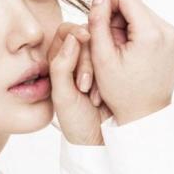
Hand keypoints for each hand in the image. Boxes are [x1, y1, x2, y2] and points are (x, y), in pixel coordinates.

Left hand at [48, 22, 112, 144]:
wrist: (97, 140)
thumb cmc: (75, 120)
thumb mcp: (63, 95)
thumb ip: (62, 66)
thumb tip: (73, 37)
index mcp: (57, 60)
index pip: (66, 33)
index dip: (76, 33)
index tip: (85, 38)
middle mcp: (75, 59)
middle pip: (87, 40)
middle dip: (88, 60)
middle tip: (85, 85)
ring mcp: (96, 66)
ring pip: (103, 50)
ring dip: (100, 70)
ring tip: (93, 95)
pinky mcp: (112, 74)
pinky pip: (116, 63)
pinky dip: (110, 76)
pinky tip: (104, 95)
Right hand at [87, 0, 173, 124]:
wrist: (145, 114)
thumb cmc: (120, 90)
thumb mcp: (101, 55)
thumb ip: (98, 19)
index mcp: (152, 33)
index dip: (107, 6)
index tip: (100, 28)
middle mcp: (170, 31)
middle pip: (134, 4)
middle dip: (117, 19)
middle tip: (109, 45)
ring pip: (142, 13)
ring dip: (126, 26)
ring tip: (120, 50)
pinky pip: (151, 25)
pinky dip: (138, 33)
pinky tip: (132, 53)